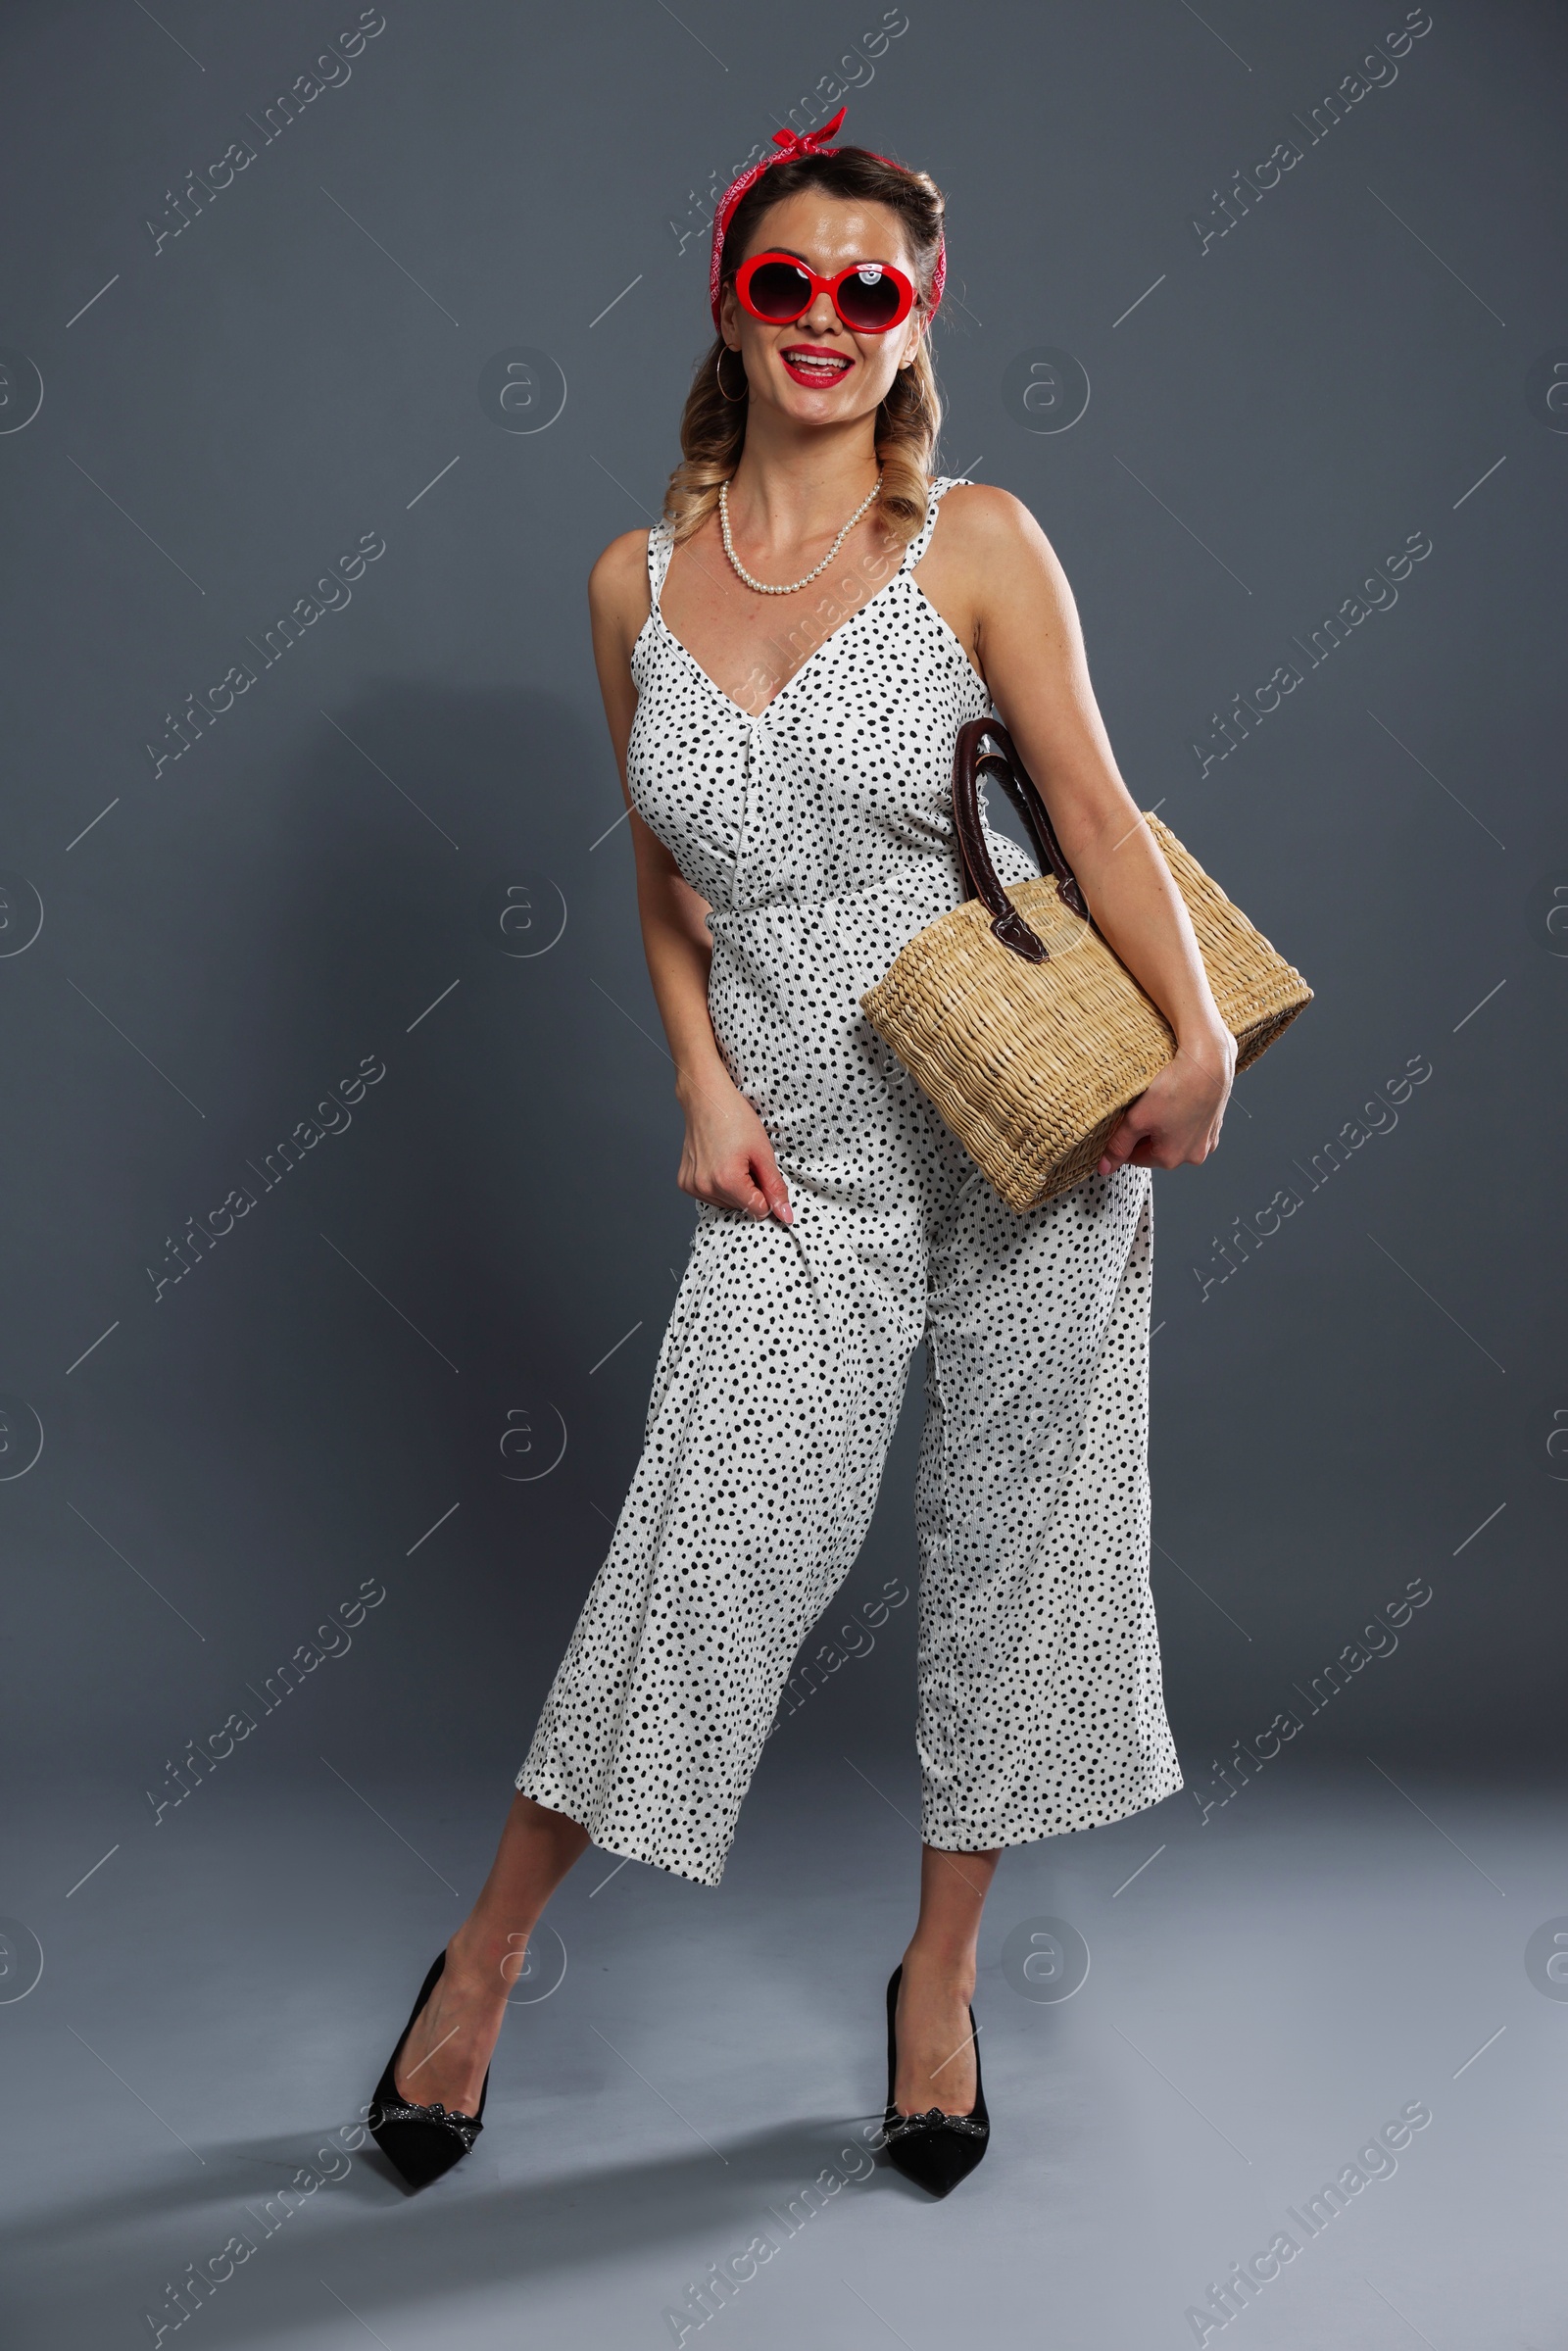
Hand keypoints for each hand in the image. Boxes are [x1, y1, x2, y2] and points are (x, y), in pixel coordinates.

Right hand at [676, 1070, 792, 1222]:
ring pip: (726, 1204)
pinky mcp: (685, 1183)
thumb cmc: (735, 1119)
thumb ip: (775, 1187)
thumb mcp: (763, 1152)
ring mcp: (693, 1186)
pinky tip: (718, 1163)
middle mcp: (706, 1187)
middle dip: (750, 1190)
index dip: (766, 1193)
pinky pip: (710, 1197)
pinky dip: (718, 1186)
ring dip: (734, 1189)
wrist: (706, 1099)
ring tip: (731, 1160)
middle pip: (741, 1208)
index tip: (761, 1171)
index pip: (759, 1210)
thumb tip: (785, 1216)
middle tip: (745, 1161)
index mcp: (728, 1180)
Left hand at [1097, 1025, 1235, 1175]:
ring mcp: (1207, 1141)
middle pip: (1156, 1149)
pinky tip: (1176, 1101)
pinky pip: (1190, 1127)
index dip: (1122, 1142)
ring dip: (1163, 1126)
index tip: (1118, 1127)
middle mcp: (1193, 1156)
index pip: (1135, 1158)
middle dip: (1144, 1134)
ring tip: (1159, 1104)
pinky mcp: (1215, 1125)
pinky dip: (1180, 1118)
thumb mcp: (1136, 1119)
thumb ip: (1118, 1146)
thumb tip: (1105, 1168)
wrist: (1208, 1063)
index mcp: (1171, 1158)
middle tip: (1138, 1111)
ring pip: (1174, 1138)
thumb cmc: (1175, 1088)